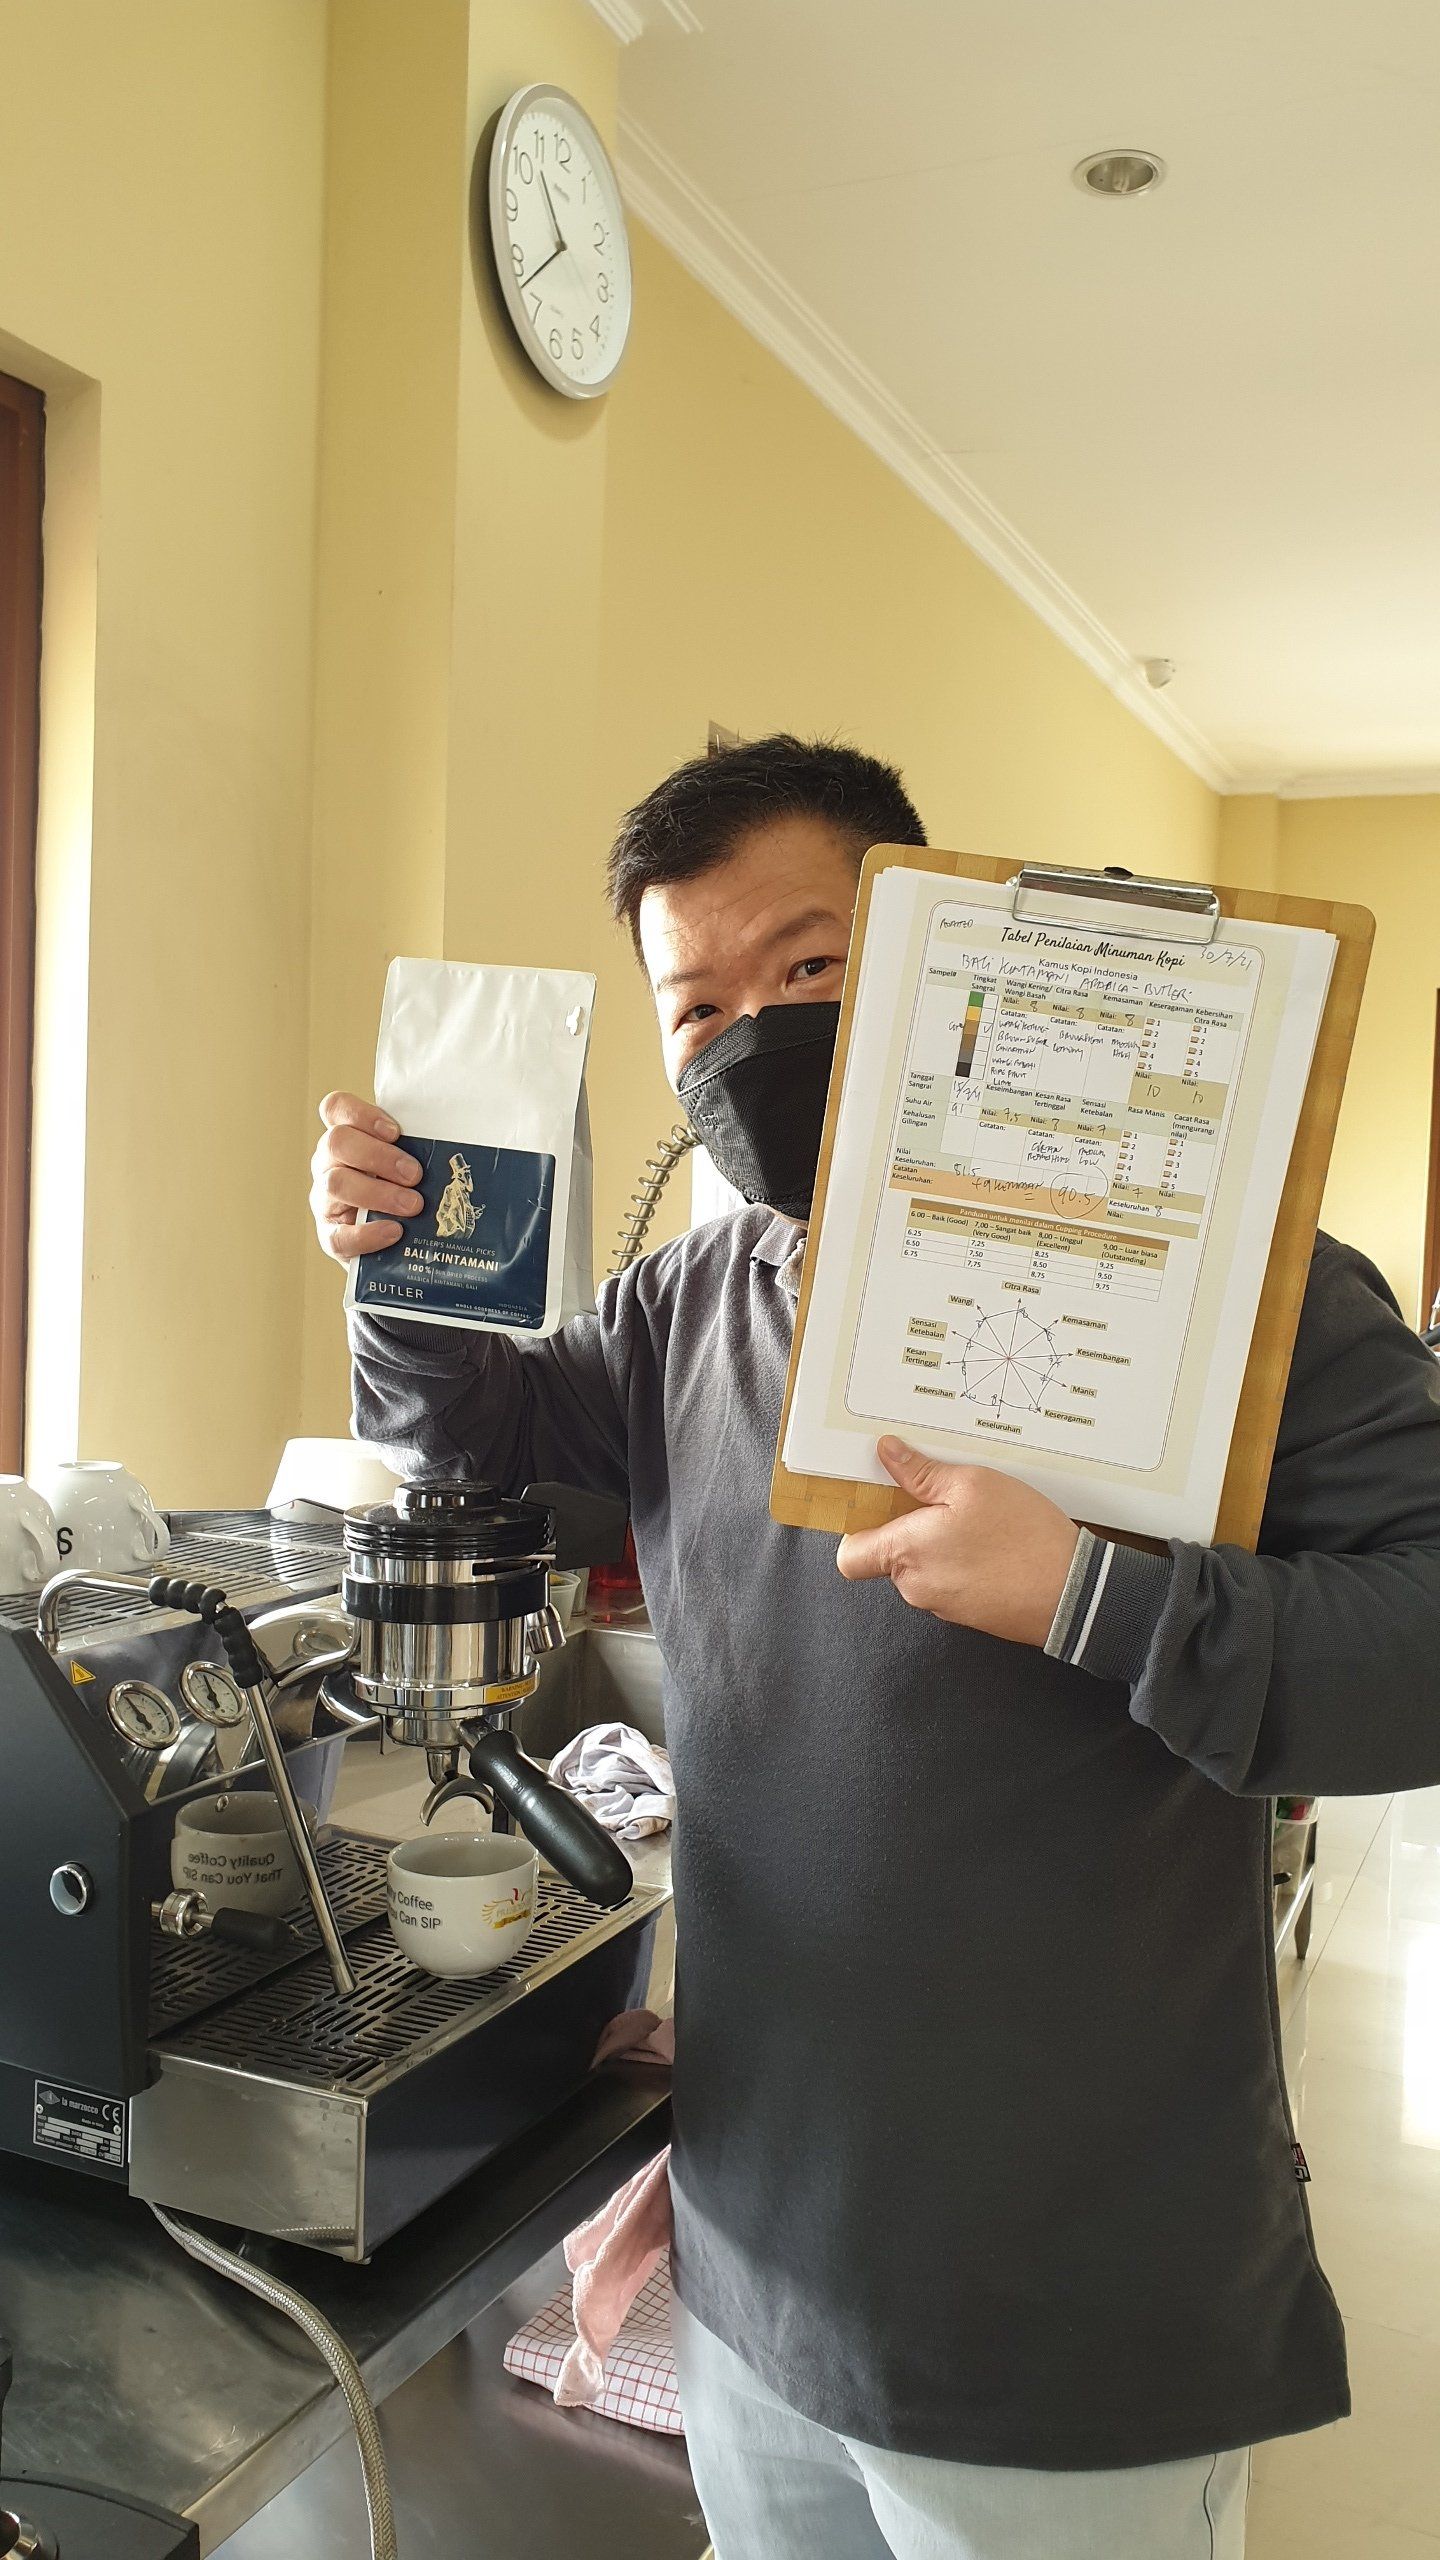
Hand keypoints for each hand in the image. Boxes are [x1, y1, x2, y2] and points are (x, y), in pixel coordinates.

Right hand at [310, 1092, 422, 1263]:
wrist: (393, 1242)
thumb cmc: (405, 1191)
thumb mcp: (407, 1164)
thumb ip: (416, 1152)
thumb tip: (452, 1152)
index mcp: (347, 1137)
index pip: (336, 1108)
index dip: (361, 1114)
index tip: (395, 1132)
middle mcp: (328, 1162)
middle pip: (337, 1142)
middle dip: (378, 1155)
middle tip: (415, 1174)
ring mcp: (324, 1199)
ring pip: (336, 1183)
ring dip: (378, 1193)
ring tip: (413, 1205)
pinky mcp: (329, 1235)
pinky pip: (338, 1234)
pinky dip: (368, 1234)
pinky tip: (394, 1232)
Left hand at [835, 1437, 1080, 1647]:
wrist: (1073, 1593)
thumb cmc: (1022, 1537)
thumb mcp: (973, 1485)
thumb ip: (922, 1472)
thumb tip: (888, 1453)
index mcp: (905, 1553)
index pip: (850, 1557)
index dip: (858, 1530)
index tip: (878, 1503)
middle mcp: (916, 1586)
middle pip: (890, 1556)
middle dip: (910, 1527)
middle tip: (943, 1497)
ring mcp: (943, 1605)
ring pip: (925, 1567)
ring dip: (941, 1543)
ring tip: (977, 1518)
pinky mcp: (970, 1613)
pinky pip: (952, 1581)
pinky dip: (963, 1561)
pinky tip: (994, 1542)